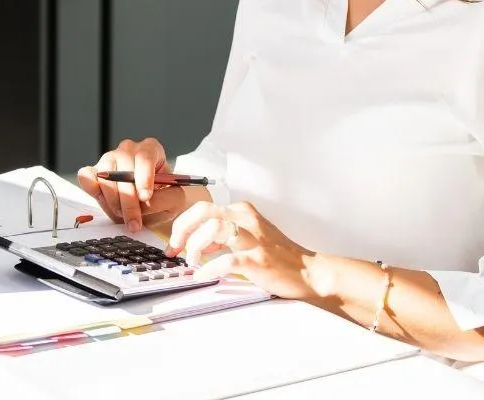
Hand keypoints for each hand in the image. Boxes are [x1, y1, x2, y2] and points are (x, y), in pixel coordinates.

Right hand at [77, 138, 200, 232]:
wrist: (146, 207)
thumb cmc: (161, 199)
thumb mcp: (174, 200)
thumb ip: (167, 198)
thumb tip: (147, 201)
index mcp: (151, 149)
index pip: (145, 157)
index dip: (144, 178)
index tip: (145, 198)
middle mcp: (129, 150)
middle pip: (124, 167)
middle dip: (128, 199)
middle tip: (134, 221)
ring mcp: (109, 159)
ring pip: (106, 174)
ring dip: (113, 199)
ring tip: (122, 215)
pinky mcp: (94, 171)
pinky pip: (86, 176)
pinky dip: (92, 189)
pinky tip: (102, 200)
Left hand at [166, 200, 317, 300]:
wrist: (309, 272)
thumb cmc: (277, 256)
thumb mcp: (247, 238)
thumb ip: (221, 238)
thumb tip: (194, 244)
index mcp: (242, 211)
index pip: (202, 208)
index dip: (182, 224)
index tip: (174, 242)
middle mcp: (247, 219)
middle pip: (203, 211)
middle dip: (182, 228)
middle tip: (175, 247)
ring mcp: (254, 238)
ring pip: (213, 229)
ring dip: (195, 246)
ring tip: (193, 262)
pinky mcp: (258, 259)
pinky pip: (227, 260)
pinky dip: (209, 268)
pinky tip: (203, 275)